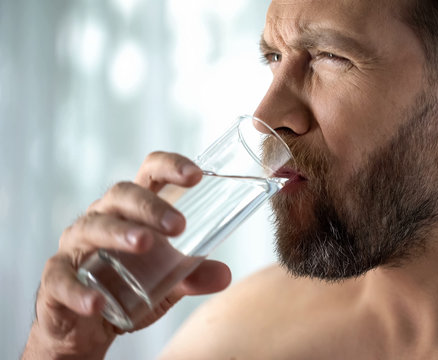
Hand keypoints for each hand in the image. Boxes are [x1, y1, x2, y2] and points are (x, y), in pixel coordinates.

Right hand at [23, 152, 231, 359]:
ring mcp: (75, 246)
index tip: (196, 175)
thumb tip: (225, 275)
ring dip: (120, 233)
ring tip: (145, 243)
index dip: (170, 167)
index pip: (149, 175)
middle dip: (151, 206)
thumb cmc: (128, 286)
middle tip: (179, 226)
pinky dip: (80, 290)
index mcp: (132, 211)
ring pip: (93, 227)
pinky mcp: (55, 278)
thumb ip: (193, 276)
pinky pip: (62, 279)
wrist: (87, 325)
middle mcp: (102, 218)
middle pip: (121, 195)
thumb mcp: (168, 283)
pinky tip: (98, 302)